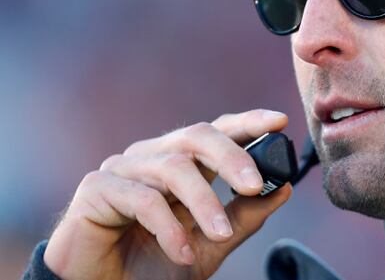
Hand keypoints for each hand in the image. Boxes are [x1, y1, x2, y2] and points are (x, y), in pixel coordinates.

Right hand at [44, 109, 290, 279]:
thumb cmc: (153, 266)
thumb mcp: (210, 245)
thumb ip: (244, 217)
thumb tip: (285, 188)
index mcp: (181, 162)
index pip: (218, 131)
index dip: (248, 123)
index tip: (280, 122)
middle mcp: (153, 157)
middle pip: (197, 136)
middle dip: (232, 157)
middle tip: (255, 185)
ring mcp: (123, 168)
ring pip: (174, 167)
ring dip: (204, 203)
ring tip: (220, 236)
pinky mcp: (96, 188)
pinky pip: (142, 199)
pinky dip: (169, 227)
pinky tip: (181, 252)